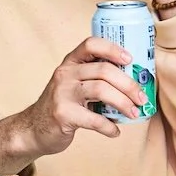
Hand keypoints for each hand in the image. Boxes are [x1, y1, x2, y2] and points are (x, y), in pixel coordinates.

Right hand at [0, 37, 144, 171]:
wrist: (33, 129)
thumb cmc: (62, 105)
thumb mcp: (73, 84)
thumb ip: (94, 79)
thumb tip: (134, 83)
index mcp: (70, 63)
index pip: (91, 44)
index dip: (113, 49)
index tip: (130, 60)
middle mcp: (65, 74)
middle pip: (104, 70)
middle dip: (129, 85)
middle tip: (142, 98)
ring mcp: (62, 93)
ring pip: (102, 90)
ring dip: (123, 103)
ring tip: (133, 113)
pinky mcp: (63, 114)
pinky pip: (94, 119)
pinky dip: (109, 127)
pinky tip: (115, 131)